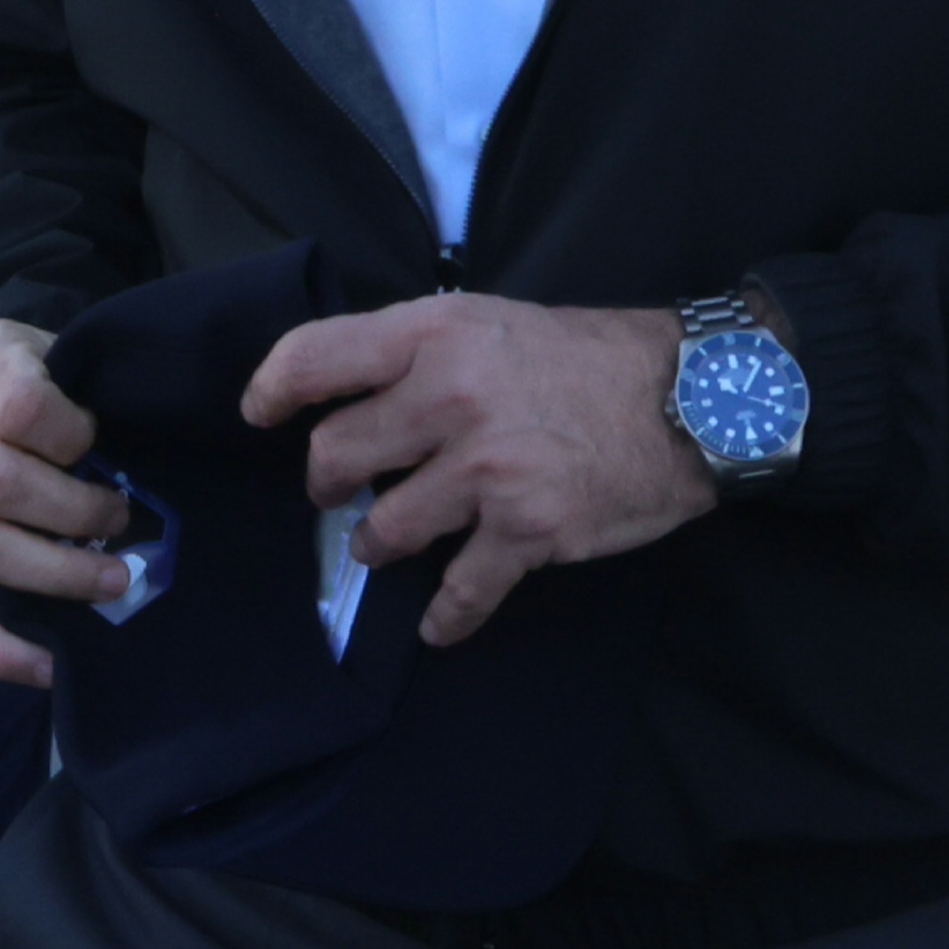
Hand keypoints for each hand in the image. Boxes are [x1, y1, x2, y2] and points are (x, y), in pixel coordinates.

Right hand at [0, 315, 126, 686]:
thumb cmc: (58, 374)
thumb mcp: (77, 355)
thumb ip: (100, 395)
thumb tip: (147, 473)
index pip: (21, 407)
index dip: (73, 437)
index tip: (102, 443)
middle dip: (74, 517)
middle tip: (123, 524)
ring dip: (50, 575)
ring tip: (109, 581)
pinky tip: (47, 665)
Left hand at [243, 295, 709, 645]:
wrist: (689, 399)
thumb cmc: (582, 355)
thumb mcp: (485, 321)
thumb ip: (415, 349)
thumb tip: (349, 386)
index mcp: (431, 335)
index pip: (314, 358)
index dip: (272, 389)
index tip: (259, 415)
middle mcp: (448, 398)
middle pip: (338, 453)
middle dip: (327, 483)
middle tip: (334, 491)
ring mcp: (487, 468)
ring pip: (389, 526)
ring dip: (377, 544)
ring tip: (383, 544)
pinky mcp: (528, 529)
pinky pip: (463, 589)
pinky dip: (445, 616)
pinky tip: (436, 627)